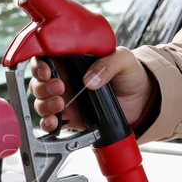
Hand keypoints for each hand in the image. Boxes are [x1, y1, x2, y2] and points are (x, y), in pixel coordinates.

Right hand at [28, 48, 154, 132]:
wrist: (143, 100)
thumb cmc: (131, 74)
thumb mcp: (124, 60)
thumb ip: (108, 63)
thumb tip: (90, 80)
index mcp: (72, 60)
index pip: (45, 57)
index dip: (39, 64)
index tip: (46, 70)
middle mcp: (65, 78)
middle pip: (38, 81)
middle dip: (42, 86)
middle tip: (59, 87)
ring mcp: (66, 99)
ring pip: (40, 101)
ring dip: (44, 104)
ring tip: (61, 104)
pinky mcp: (71, 117)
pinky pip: (51, 122)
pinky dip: (47, 123)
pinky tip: (54, 122)